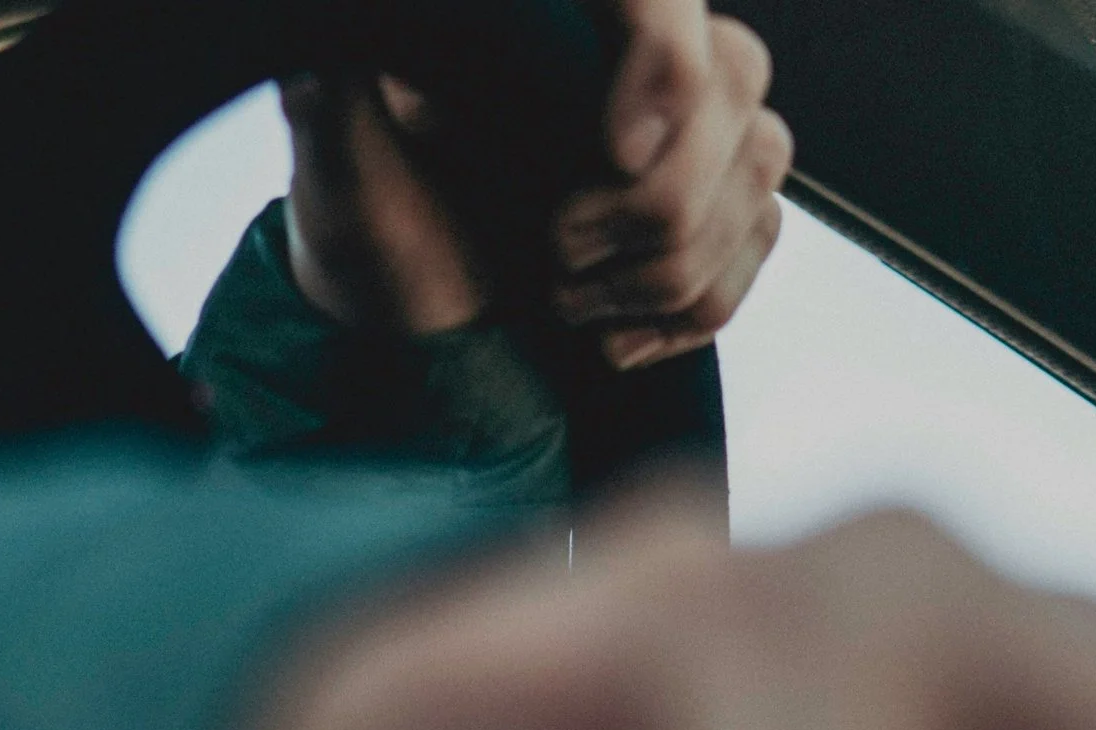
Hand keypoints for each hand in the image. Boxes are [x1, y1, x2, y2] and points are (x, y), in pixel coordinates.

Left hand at [281, 0, 791, 367]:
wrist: (405, 323)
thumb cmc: (369, 231)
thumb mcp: (340, 156)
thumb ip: (334, 90)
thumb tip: (333, 36)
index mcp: (543, 20)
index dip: (667, 58)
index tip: (614, 152)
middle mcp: (622, 51)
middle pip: (736, 74)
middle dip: (658, 197)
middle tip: (557, 250)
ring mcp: (685, 127)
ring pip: (761, 168)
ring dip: (668, 267)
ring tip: (570, 295)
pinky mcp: (715, 206)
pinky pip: (762, 240)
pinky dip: (693, 308)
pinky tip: (614, 332)